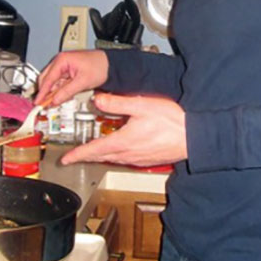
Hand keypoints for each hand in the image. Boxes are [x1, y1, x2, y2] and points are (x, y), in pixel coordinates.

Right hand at [35, 50, 108, 106]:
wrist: (111, 65)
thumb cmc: (100, 66)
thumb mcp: (83, 82)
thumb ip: (67, 92)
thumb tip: (55, 100)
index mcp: (62, 60)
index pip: (47, 79)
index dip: (42, 92)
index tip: (38, 102)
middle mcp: (61, 61)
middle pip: (46, 79)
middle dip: (45, 92)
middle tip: (44, 105)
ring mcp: (64, 66)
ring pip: (53, 82)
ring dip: (53, 92)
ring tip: (53, 102)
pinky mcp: (69, 72)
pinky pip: (60, 82)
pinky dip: (59, 90)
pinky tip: (61, 97)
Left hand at [61, 93, 187, 166]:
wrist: (194, 136)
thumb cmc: (172, 122)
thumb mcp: (141, 105)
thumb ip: (117, 102)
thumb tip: (98, 99)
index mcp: (123, 141)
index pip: (93, 151)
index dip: (77, 155)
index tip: (66, 159)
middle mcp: (128, 154)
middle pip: (101, 157)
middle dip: (87, 156)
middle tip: (76, 155)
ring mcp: (138, 159)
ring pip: (114, 159)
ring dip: (102, 155)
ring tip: (95, 150)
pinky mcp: (147, 160)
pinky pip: (126, 159)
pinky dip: (117, 155)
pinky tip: (120, 148)